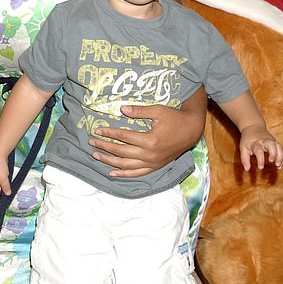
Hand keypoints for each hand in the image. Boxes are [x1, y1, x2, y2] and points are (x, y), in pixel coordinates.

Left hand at [88, 90, 206, 177]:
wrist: (191, 131)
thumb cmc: (174, 118)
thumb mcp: (158, 110)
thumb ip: (139, 111)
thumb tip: (121, 109)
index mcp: (150, 140)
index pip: (124, 137)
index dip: (109, 133)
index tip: (97, 130)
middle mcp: (150, 155)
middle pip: (121, 152)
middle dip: (104, 147)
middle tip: (91, 142)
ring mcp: (152, 163)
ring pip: (126, 165)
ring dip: (109, 161)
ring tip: (96, 155)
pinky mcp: (154, 167)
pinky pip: (136, 173)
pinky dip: (123, 174)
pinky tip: (111, 173)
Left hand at [239, 126, 282, 170]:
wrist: (253, 127)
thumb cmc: (247, 139)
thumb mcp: (243, 147)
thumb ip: (244, 159)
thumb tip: (247, 169)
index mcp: (256, 142)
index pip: (259, 150)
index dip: (260, 159)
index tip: (261, 167)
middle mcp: (265, 141)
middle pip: (271, 145)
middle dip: (273, 154)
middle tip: (272, 162)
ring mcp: (271, 141)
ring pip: (278, 146)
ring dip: (280, 156)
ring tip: (279, 166)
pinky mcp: (275, 142)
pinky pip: (281, 149)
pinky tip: (281, 165)